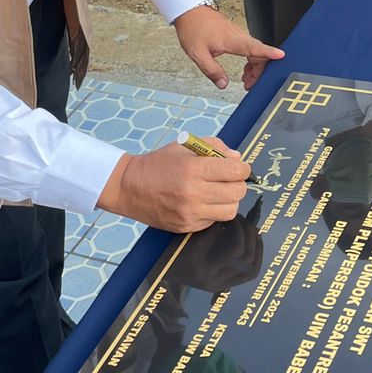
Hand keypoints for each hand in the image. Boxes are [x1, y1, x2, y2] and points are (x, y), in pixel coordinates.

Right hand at [99, 139, 248, 231]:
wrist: (129, 187)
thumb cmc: (158, 163)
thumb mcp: (184, 146)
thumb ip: (214, 147)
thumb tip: (237, 158)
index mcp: (193, 169)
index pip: (235, 171)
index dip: (243, 168)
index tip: (239, 167)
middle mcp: (193, 193)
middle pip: (237, 192)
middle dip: (238, 184)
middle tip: (230, 180)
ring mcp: (190, 213)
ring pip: (230, 210)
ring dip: (229, 200)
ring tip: (219, 192)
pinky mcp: (186, 226)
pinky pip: (213, 221)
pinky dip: (214, 211)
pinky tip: (203, 202)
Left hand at [174, 5, 285, 89]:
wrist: (190, 11)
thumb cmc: (194, 28)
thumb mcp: (198, 54)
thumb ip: (212, 70)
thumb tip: (223, 84)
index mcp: (234, 41)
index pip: (257, 48)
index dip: (270, 53)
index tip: (281, 56)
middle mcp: (240, 37)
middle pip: (260, 55)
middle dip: (259, 72)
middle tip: (249, 85)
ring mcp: (239, 36)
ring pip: (256, 53)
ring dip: (255, 68)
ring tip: (246, 80)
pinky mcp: (236, 36)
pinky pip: (250, 50)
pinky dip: (251, 61)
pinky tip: (244, 69)